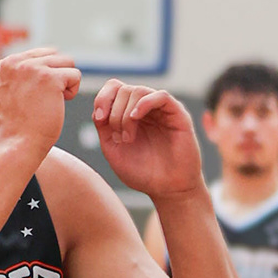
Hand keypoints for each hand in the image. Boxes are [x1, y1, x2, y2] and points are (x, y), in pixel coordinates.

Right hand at [0, 45, 80, 168]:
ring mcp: (31, 68)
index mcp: (2, 64)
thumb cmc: (19, 124)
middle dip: (57, 76)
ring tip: (51, 102)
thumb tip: (50, 54)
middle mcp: (14, 62)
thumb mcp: (10, 91)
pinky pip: (75, 75)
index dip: (45, 76)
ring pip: (67, 62)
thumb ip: (21, 72)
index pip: (38, 55)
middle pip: (54, 56)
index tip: (33, 97)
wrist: (18, 144)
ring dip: (66, 83)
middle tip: (45, 100)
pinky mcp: (49, 77)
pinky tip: (58, 105)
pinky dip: (72, 91)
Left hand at [92, 83, 205, 203]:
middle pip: (123, 89)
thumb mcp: (113, 150)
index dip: (103, 98)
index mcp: (130, 114)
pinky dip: (144, 103)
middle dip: (114, 112)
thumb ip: (104, 128)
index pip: (114, 88)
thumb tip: (99, 108)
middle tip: (118, 138)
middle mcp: (146, 109)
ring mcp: (162, 111)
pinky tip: (136, 118)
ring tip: (127, 138)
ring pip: (139, 91)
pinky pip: (161, 96)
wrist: (167, 189)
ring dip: (126, 114)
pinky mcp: (178, 114)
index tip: (99, 119)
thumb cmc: (143, 173)